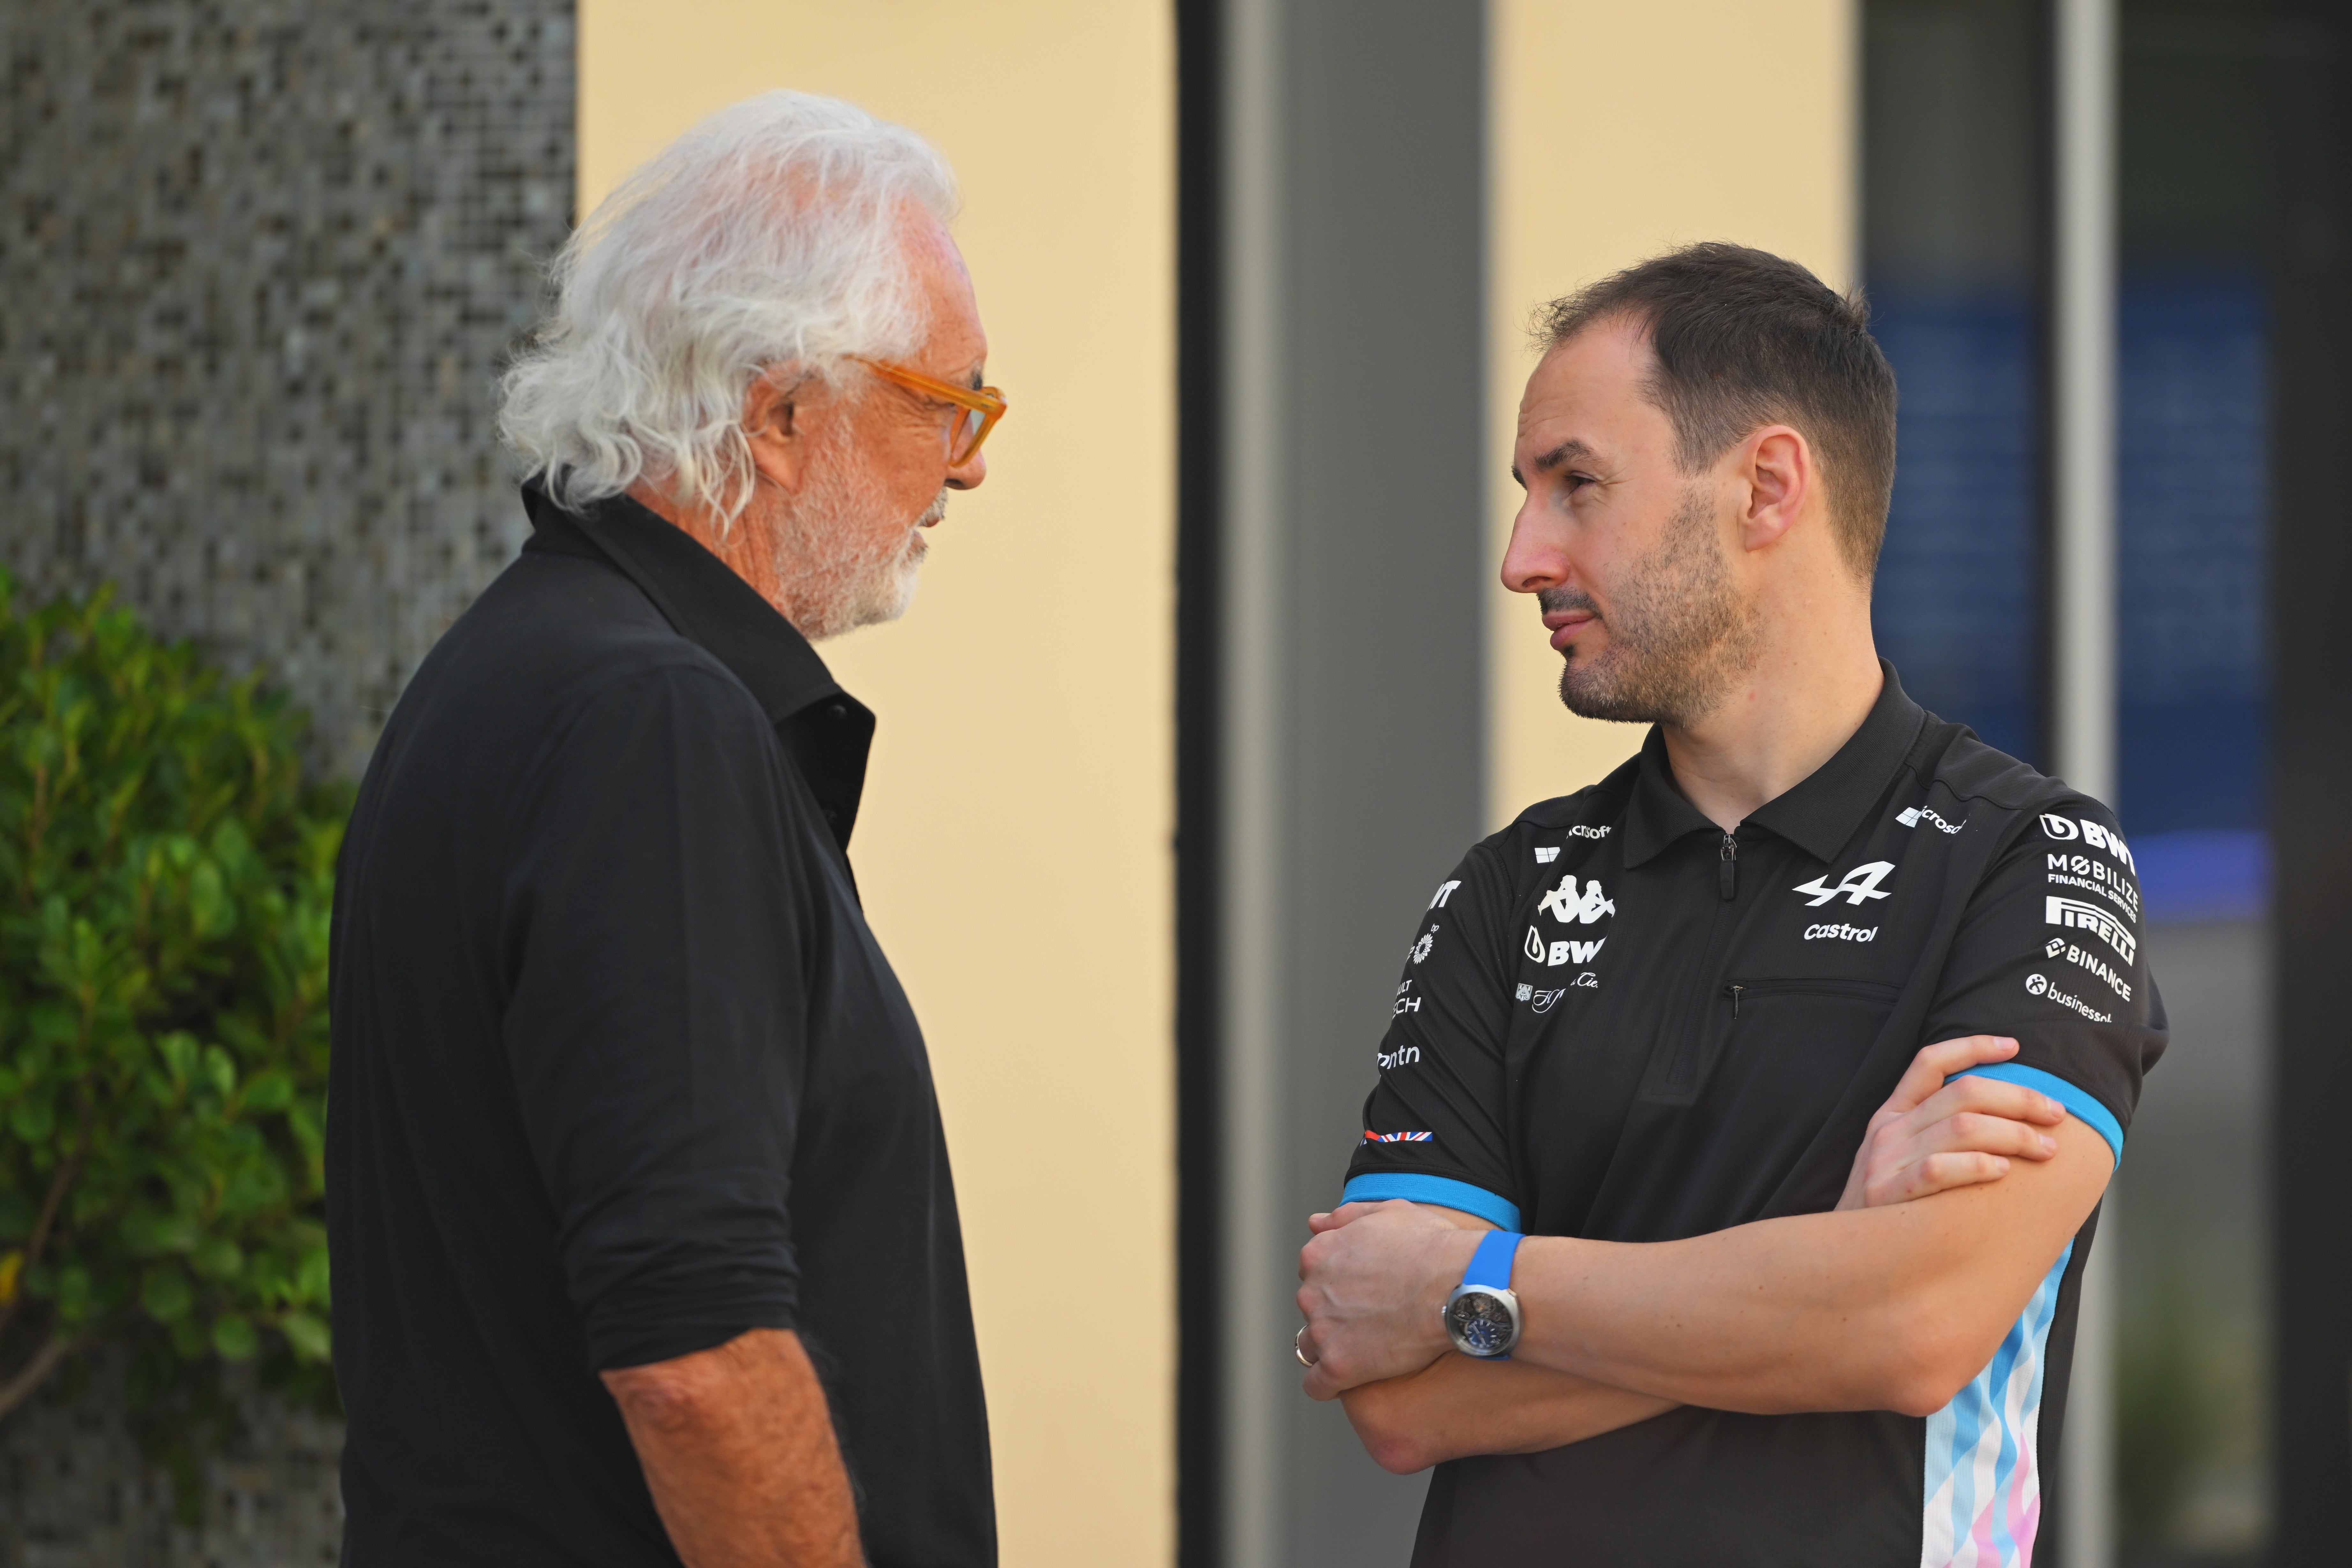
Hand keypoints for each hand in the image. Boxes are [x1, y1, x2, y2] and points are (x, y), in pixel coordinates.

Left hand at [1295, 1201, 1481, 1400]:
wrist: (1458, 1285)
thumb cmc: (1431, 1247)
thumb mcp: (1389, 1213)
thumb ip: (1347, 1216)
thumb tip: (1315, 1224)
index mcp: (1319, 1255)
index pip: (1313, 1275)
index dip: (1339, 1285)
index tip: (1363, 1293)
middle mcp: (1312, 1292)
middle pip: (1313, 1310)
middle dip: (1335, 1315)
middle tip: (1372, 1321)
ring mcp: (1324, 1331)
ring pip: (1311, 1347)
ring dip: (1331, 1349)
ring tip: (1366, 1351)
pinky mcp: (1339, 1367)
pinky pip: (1317, 1385)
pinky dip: (1330, 1385)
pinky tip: (1351, 1382)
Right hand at [1835, 1035, 2065, 1210]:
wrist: (1841, 1252)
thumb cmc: (1888, 1207)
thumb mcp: (1898, 1157)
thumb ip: (1933, 1134)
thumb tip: (2001, 1118)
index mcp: (1892, 1114)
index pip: (1929, 1062)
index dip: (1972, 1047)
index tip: (2014, 1046)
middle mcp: (1889, 1130)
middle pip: (1961, 1093)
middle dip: (2018, 1099)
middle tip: (2055, 1115)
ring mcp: (1886, 1160)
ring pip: (1960, 1128)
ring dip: (2013, 1135)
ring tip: (2046, 1149)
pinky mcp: (1887, 1194)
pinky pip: (1937, 1169)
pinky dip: (1975, 1165)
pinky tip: (2002, 1171)